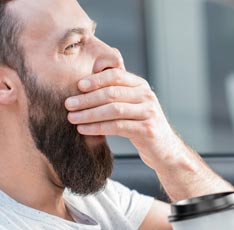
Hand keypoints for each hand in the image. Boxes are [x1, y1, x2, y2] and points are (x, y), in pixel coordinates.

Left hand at [65, 69, 185, 169]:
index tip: (77, 86)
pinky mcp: (147, 130)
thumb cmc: (141, 125)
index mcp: (140, 85)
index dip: (96, 80)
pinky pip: (117, 127)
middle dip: (87, 99)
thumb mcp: (132, 105)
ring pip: (113, 110)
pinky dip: (97, 127)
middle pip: (112, 93)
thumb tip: (87, 79)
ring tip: (72, 118)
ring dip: (89, 114)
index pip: (116, 76)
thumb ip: (117, 92)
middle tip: (68, 104)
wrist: (164, 150)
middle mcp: (146, 96)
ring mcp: (148, 113)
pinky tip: (83, 129)